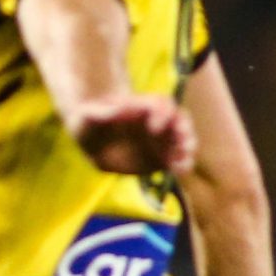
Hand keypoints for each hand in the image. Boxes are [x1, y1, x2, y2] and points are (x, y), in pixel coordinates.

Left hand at [67, 92, 195, 174]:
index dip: (163, 113)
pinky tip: (177, 171)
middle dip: (183, 128)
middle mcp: (157, 121)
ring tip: (182, 157)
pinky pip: (178, 161)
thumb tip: (117, 110)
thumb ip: (101, 113)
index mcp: (142, 106)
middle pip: (180, 119)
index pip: (162, 104)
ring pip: (184, 139)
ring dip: (187, 147)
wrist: (93, 138)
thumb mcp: (88, 115)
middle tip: (180, 139)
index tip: (154, 127)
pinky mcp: (161, 158)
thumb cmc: (89, 122)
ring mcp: (161, 139)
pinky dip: (182, 165)